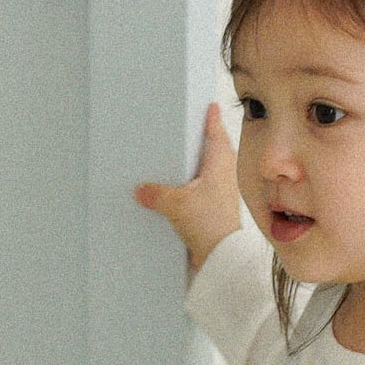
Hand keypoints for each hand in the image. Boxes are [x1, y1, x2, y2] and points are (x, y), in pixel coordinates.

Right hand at [133, 99, 243, 271]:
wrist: (220, 258)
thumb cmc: (209, 226)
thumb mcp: (176, 204)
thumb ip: (156, 193)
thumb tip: (141, 189)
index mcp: (220, 164)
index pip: (216, 133)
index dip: (212, 118)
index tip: (210, 105)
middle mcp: (223, 176)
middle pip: (212, 150)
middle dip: (201, 140)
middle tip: (188, 128)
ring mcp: (219, 193)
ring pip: (205, 172)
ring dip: (194, 165)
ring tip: (176, 159)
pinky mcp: (212, 210)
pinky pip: (199, 191)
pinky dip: (189, 187)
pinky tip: (175, 192)